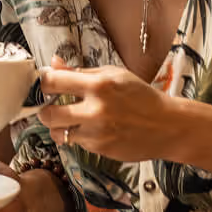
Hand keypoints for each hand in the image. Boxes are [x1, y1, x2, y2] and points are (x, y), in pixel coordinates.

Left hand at [39, 56, 176, 160]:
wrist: (168, 126)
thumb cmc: (141, 96)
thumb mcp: (114, 75)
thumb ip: (80, 72)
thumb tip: (54, 63)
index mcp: (99, 85)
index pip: (52, 82)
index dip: (43, 82)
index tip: (45, 83)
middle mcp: (95, 110)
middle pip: (47, 114)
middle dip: (44, 110)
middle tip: (50, 106)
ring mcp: (96, 133)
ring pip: (57, 133)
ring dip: (58, 126)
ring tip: (67, 119)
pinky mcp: (99, 149)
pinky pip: (75, 142)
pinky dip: (76, 135)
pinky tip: (89, 128)